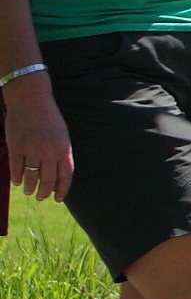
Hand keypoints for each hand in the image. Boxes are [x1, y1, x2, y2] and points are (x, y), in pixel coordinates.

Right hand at [4, 82, 73, 203]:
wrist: (31, 100)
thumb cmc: (49, 118)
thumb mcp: (62, 135)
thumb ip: (60, 153)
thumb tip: (58, 174)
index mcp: (63, 148)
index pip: (65, 176)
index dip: (62, 189)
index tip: (58, 198)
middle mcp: (48, 152)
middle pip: (47, 180)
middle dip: (44, 192)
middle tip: (41, 197)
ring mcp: (31, 150)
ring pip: (31, 177)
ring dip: (30, 188)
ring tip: (29, 192)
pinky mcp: (16, 147)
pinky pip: (16, 168)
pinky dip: (16, 177)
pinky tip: (17, 182)